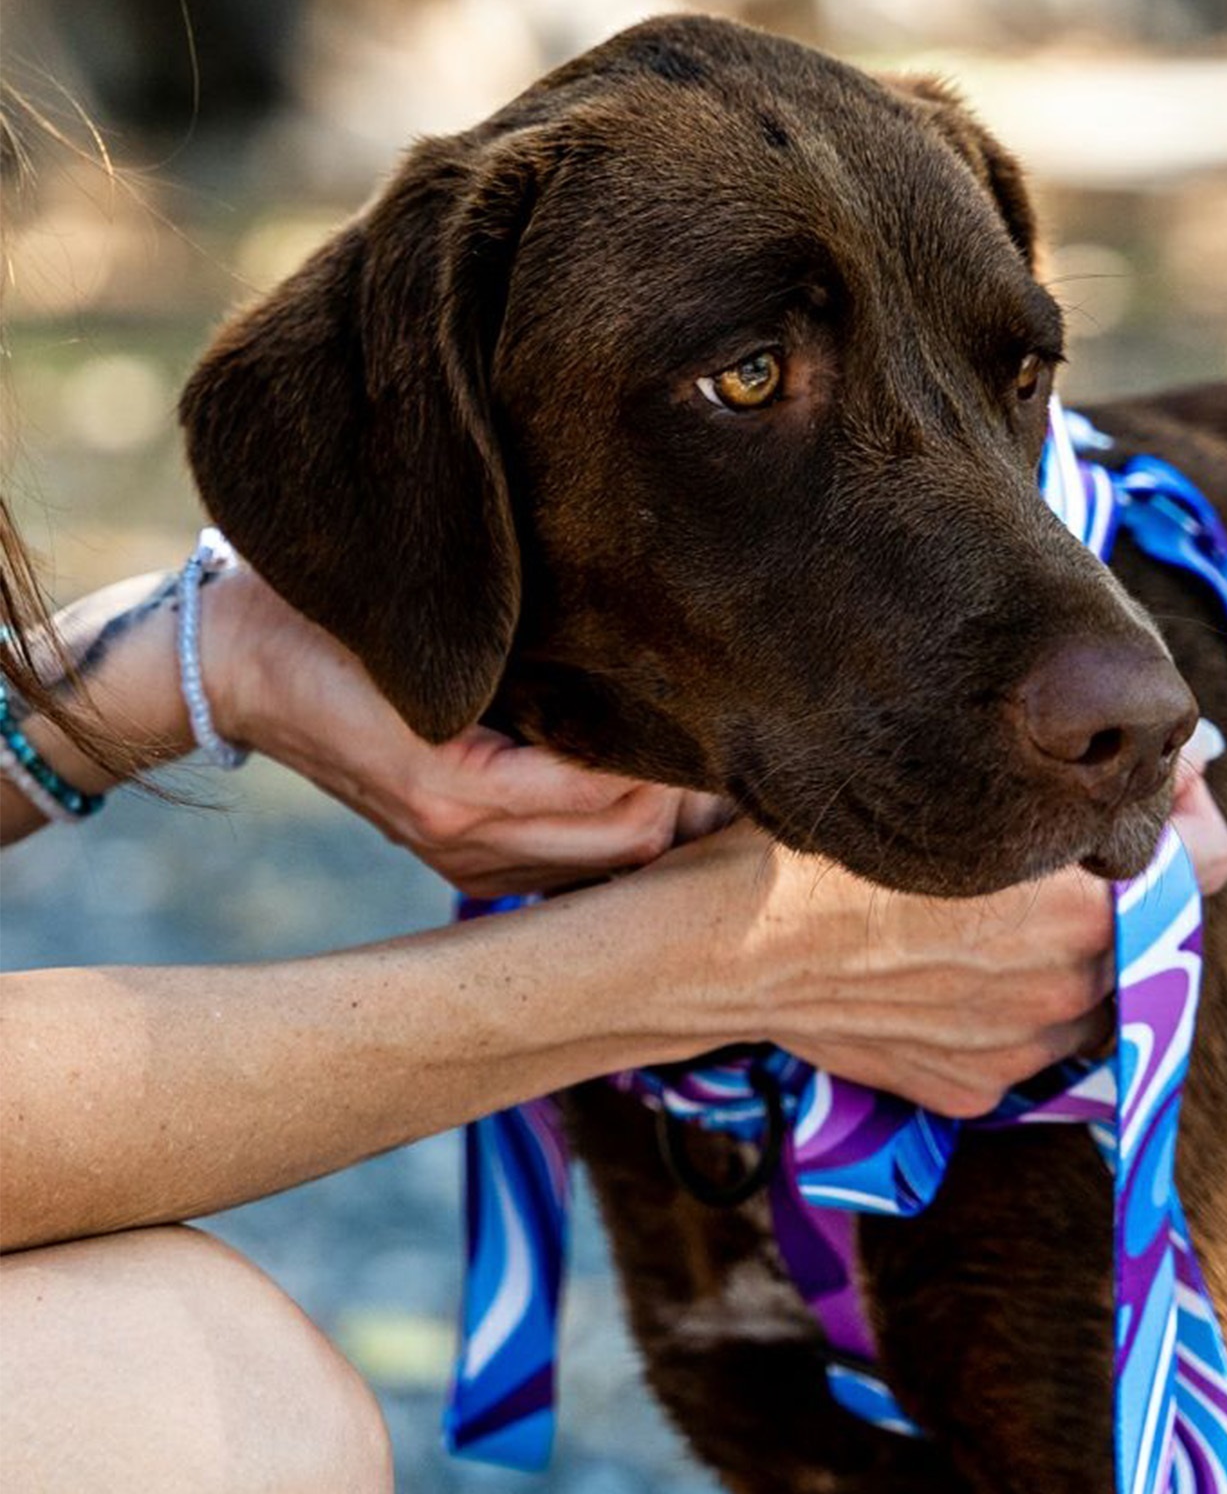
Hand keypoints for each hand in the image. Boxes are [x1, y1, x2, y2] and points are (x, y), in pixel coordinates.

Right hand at [205, 565, 723, 894]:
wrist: (241, 664)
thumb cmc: (336, 624)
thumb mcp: (437, 633)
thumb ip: (530, 664)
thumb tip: (641, 671)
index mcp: (457, 785)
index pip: (614, 799)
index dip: (677, 765)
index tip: (710, 710)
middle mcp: (462, 837)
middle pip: (627, 848)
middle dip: (685, 802)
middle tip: (718, 736)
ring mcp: (456, 855)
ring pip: (602, 868)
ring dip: (655, 823)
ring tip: (691, 759)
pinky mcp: (451, 854)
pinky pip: (562, 868)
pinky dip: (609, 837)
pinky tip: (634, 786)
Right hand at [674, 720, 1226, 1117]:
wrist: (723, 952)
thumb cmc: (819, 854)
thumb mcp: (948, 794)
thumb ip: (1078, 788)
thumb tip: (1176, 755)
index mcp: (1079, 905)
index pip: (1208, 859)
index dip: (1184, 815)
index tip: (1142, 794)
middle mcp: (1069, 989)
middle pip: (1151, 926)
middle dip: (1121, 884)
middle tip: (1051, 844)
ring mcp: (1024, 1049)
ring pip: (1096, 991)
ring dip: (1072, 951)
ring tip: (991, 908)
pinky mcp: (977, 1088)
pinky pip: (1028, 1039)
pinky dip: (1008, 1004)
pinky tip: (941, 962)